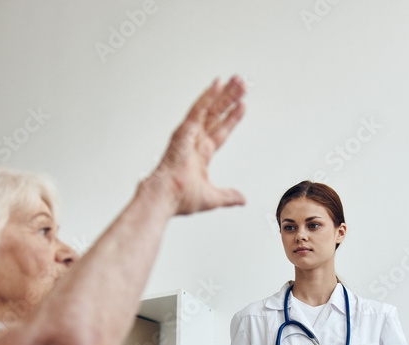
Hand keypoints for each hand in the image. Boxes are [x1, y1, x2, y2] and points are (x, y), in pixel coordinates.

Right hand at [147, 76, 246, 216]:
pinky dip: (209, 96)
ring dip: (224, 94)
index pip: (220, 131)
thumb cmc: (180, 198)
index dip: (231, 119)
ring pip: (211, 108)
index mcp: (201, 154)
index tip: (241, 107)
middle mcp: (195, 141)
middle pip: (217, 115)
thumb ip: (229, 196)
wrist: (166, 197)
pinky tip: (218, 84)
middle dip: (230, 100)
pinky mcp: (185, 130)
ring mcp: (189, 133)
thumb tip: (242, 199)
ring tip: (237, 81)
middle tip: (241, 86)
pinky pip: (199, 109)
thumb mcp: (213, 197)